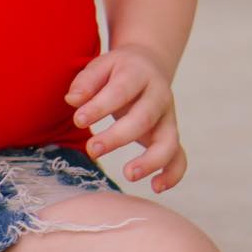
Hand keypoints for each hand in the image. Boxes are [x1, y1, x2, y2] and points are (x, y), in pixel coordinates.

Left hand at [64, 43, 186, 192]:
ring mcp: (168, 118)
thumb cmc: (118, 70)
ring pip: (168, 141)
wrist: (149, 65)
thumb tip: (73, 100)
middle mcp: (159, 96)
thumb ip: (86, 81)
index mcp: (139, 74)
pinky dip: (173, 174)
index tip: (78, 120)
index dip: (100, 106)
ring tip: (128, 174)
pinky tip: (156, 187)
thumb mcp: (101, 65)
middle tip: (92, 149)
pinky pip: (179, 157)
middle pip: (144, 118)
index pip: (121, 90)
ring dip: (151, 160)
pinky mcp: (171, 136)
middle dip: (118, 137)